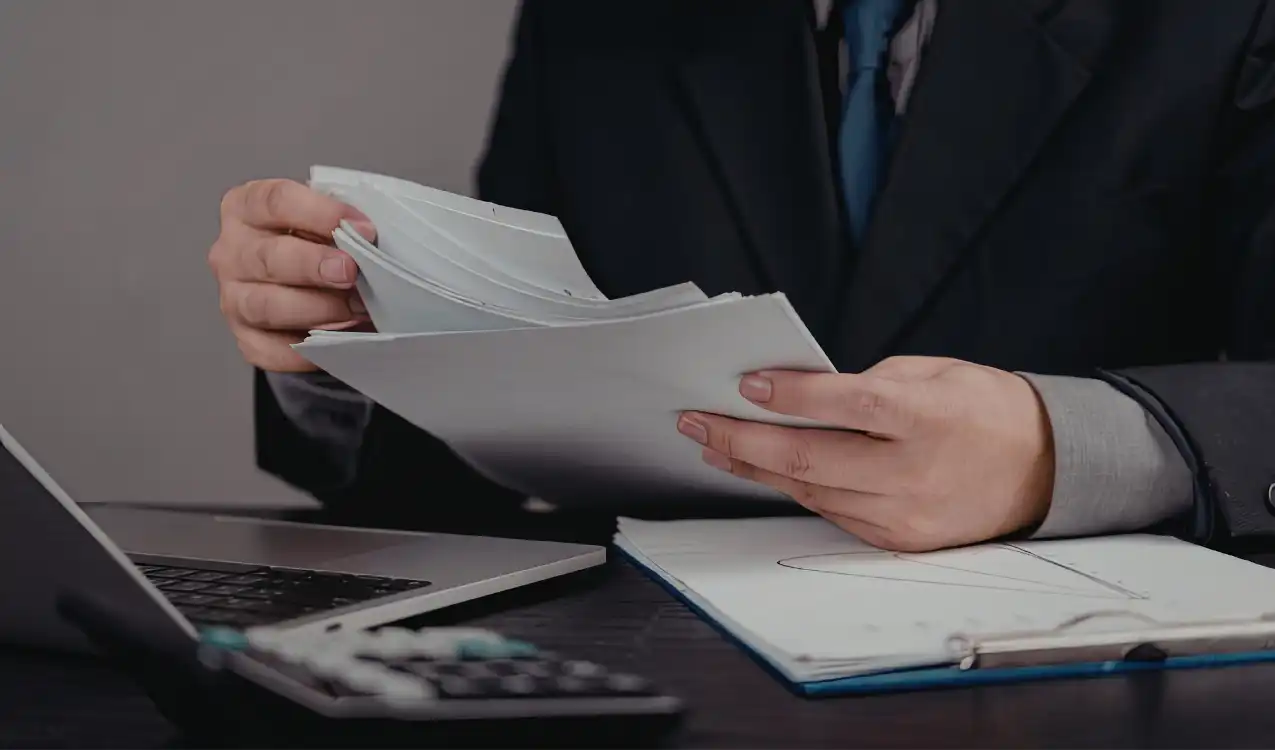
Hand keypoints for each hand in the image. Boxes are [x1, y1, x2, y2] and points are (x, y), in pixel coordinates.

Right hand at [208, 178, 376, 371]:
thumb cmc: (315, 242)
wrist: (304, 285)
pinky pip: (274, 349)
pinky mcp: (247, 338)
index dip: (323, 213)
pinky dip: (309, 349)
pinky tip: (340, 338)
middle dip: (314, 265)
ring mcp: (234, 297)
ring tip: (356, 308)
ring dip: (317, 308)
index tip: (364, 228)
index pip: (276, 201)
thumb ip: (341, 224)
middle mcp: (232, 252)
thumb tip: (372, 240)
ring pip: (266, 306)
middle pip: (268, 258)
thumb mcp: (325, 220)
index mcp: (246, 208)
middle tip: (351, 272)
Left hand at [676, 356, 1054, 550]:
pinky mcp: (897, 540)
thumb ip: (867, 384)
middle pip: (810, 458)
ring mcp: (904, 514)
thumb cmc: (984, 408)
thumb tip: (796, 396)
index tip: (744, 384)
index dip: (789, 395)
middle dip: (742, 439)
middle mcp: (912, 471)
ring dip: (756, 468)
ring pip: (811, 491)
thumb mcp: (934, 373)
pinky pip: (831, 512)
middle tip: (696, 422)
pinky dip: (794, 488)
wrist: (1043, 468)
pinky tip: (764, 470)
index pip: (845, 404)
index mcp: (926, 417)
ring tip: (715, 446)